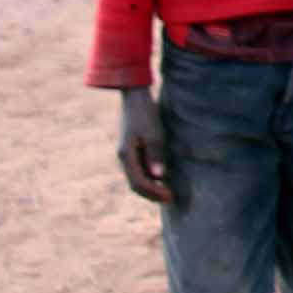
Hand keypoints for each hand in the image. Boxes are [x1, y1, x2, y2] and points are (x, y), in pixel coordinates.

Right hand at [117, 86, 171, 205]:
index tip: (169, 196)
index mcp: (126, 155)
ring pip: (136, 177)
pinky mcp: (130, 148)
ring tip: (166, 190)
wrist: (134, 95)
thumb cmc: (144, 113)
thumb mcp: (153, 133)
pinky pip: (138, 168)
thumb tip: (159, 177)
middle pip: (135, 184)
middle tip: (169, 197)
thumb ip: (155, 155)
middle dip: (151, 193)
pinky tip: (161, 176)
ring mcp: (126, 153)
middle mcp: (123, 157)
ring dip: (150, 186)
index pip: (139, 183)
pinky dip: (148, 176)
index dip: (154, 193)